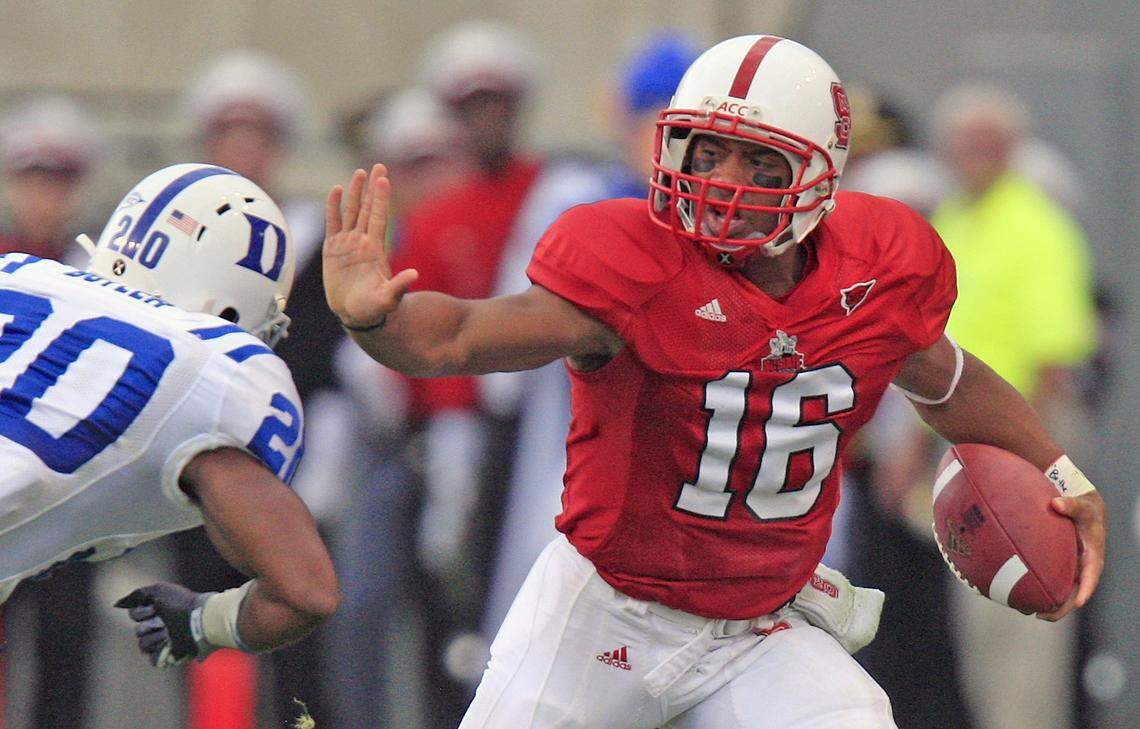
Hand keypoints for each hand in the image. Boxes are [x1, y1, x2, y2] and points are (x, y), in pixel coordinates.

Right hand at [115, 582, 213, 666]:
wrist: (198, 618)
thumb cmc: (180, 603)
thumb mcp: (158, 590)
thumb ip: (137, 595)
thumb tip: (118, 604)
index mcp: (157, 612)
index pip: (134, 615)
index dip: (141, 613)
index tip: (154, 608)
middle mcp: (159, 627)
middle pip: (138, 631)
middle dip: (149, 625)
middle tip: (164, 621)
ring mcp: (164, 642)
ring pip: (143, 645)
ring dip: (155, 637)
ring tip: (169, 632)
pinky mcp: (169, 655)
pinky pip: (153, 659)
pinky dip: (160, 652)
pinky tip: (170, 644)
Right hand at [323, 164, 418, 329]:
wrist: (356, 315)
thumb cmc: (374, 308)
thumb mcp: (388, 299)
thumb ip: (399, 286)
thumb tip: (415, 274)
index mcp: (375, 249)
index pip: (379, 218)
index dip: (381, 199)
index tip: (384, 179)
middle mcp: (362, 242)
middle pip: (367, 209)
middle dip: (372, 189)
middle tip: (378, 167)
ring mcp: (347, 244)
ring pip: (351, 212)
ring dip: (354, 193)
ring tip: (359, 173)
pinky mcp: (332, 249)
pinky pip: (332, 224)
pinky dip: (333, 207)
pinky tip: (335, 191)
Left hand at [1037, 490, 1106, 620]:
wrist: (1082, 508)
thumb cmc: (1084, 508)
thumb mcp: (1082, 506)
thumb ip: (1071, 505)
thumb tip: (1056, 503)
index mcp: (1093, 556)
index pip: (1091, 575)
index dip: (1085, 589)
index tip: (1077, 602)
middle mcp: (1083, 567)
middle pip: (1075, 592)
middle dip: (1062, 607)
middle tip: (1044, 616)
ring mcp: (1072, 569)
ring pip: (1062, 592)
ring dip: (1049, 605)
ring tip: (1030, 613)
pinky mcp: (1061, 568)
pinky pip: (1053, 582)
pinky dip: (1041, 590)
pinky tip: (1021, 597)